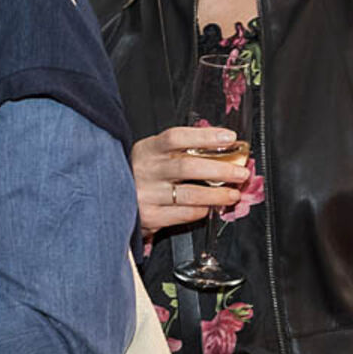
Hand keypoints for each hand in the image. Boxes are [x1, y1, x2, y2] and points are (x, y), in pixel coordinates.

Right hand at [130, 126, 247, 232]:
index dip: (205, 137)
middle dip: (221, 170)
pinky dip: (201, 210)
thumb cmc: (141, 175)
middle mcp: (144, 170)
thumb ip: (180, 151)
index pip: (177, 137)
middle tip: (241, 173)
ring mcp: (145, 194)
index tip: (229, 138)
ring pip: (190, 194)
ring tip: (233, 194)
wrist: (111, 200)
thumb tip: (223, 148)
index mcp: (147, 149)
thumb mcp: (153, 156)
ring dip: (217, 194)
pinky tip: (209, 208)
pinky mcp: (149, 216)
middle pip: (188, 166)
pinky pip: (183, 214)